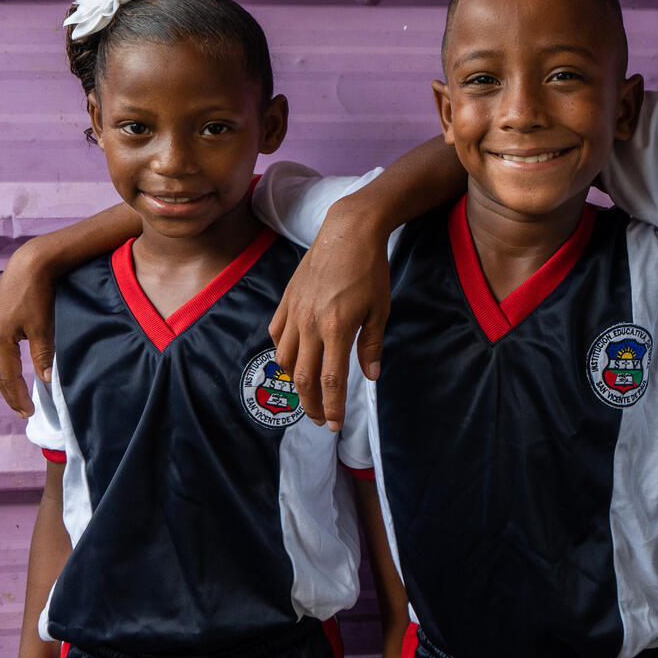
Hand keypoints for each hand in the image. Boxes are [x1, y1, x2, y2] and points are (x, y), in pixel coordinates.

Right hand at [0, 243, 57, 417]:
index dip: (17, 397)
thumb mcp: (43, 327)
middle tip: (23, 410)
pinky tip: (10, 368)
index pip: (7, 377)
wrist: (29, 264)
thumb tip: (45, 381)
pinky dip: (1, 364)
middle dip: (9, 393)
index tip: (28, 413)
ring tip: (16, 394)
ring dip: (3, 380)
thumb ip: (42, 355)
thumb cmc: (38, 294)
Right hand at [270, 200, 390, 430]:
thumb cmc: (370, 270)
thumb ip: (371, 345)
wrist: (348, 232)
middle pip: (302, 377)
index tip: (334, 425)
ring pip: (283, 359)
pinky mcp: (285, 300)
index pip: (331, 381)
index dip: (332, 408)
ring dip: (294, 381)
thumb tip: (370, 376)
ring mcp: (294, 312)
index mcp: (337, 328)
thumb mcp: (380, 310)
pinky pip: (276, 334)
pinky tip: (294, 356)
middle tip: (320, 418)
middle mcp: (310, 324)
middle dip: (311, 404)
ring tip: (307, 390)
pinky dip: (283, 351)